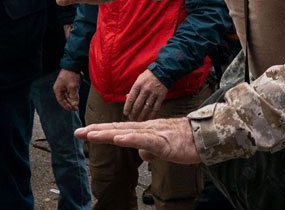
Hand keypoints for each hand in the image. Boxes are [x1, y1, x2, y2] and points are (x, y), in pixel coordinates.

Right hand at [53, 68, 81, 111]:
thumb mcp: (72, 86)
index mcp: (58, 89)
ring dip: (72, 100)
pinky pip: (70, 92)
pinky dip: (73, 96)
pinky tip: (76, 99)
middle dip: (70, 104)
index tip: (72, 109)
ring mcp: (64, 86)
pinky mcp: (68, 84)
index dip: (66, 106)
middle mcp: (59, 88)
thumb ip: (74, 96)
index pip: (61, 101)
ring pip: (67, 96)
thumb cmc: (71, 75)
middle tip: (76, 108)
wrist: (73, 64)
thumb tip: (75, 104)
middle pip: (64, 99)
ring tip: (76, 105)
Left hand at [76, 116, 199, 163]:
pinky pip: (145, 140)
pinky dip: (131, 139)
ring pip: (128, 132)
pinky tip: (119, 139)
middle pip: (118, 128)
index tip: (84, 131)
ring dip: (108, 133)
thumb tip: (140, 155)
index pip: (119, 129)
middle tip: (78, 132)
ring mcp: (155, 134)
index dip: (101, 130)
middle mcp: (147, 128)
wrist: (207, 136)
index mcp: (146, 130)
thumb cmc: (186, 140)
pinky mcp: (164, 142)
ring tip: (91, 134)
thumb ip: (150, 150)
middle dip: (97, 130)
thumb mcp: (163, 148)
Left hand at [124, 69, 168, 120]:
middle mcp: (145, 90)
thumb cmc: (148, 77)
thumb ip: (133, 90)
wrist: (162, 72)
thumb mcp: (138, 80)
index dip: (127, 107)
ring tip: (138, 120)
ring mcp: (154, 94)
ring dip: (142, 116)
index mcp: (138, 85)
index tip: (125, 113)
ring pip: (146, 108)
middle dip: (133, 114)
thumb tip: (127, 99)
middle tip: (131, 118)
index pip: (131, 99)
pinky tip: (148, 118)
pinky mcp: (161, 97)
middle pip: (138, 105)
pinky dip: (152, 115)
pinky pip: (156, 108)